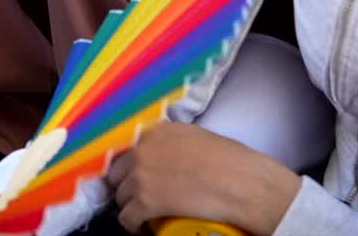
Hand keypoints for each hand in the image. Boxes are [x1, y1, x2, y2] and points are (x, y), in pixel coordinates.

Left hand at [107, 124, 299, 235]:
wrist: (240, 183)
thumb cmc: (227, 161)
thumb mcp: (194, 138)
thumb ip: (171, 142)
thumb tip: (164, 157)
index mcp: (156, 131)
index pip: (127, 150)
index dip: (132, 167)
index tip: (139, 178)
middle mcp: (142, 149)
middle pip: (117, 173)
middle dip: (128, 186)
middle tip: (143, 198)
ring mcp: (140, 176)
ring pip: (120, 197)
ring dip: (132, 206)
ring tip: (148, 214)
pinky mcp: (143, 203)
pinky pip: (127, 219)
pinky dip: (135, 226)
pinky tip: (146, 228)